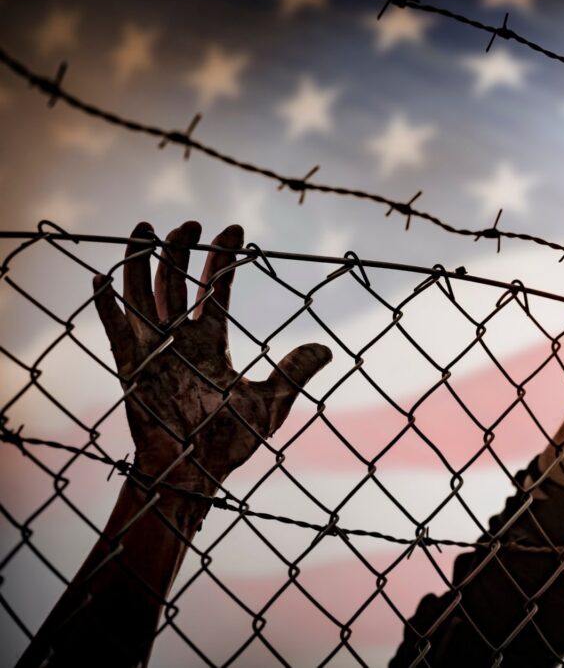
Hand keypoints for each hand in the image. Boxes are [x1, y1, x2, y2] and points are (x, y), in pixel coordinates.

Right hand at [92, 221, 331, 492]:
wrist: (192, 475)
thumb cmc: (228, 444)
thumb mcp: (271, 403)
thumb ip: (294, 372)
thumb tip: (326, 348)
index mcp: (210, 343)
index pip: (216, 291)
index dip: (222, 260)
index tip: (233, 229)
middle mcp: (179, 340)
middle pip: (176, 283)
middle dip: (181, 251)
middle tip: (190, 223)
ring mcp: (153, 351)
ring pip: (143, 295)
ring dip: (142, 262)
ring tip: (146, 229)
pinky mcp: (131, 370)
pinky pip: (115, 333)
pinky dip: (106, 308)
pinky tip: (100, 279)